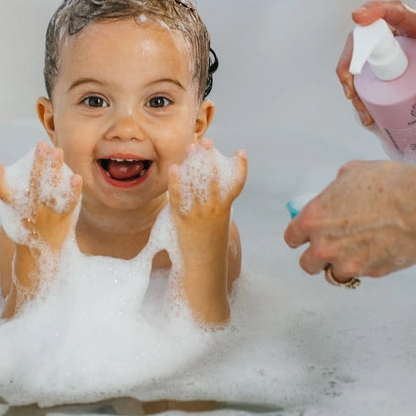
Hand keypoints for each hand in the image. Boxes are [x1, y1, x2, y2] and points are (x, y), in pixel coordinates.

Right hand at [0, 141, 81, 253]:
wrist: (40, 257)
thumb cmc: (29, 229)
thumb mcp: (18, 215)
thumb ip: (22, 195)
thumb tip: (34, 166)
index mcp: (16, 209)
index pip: (3, 193)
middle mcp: (30, 209)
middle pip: (32, 183)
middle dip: (37, 162)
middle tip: (41, 145)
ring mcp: (47, 213)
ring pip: (50, 189)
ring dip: (54, 169)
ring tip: (57, 151)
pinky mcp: (63, 218)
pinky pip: (69, 203)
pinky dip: (73, 191)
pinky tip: (76, 177)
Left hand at [167, 139, 246, 323]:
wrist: (204, 274)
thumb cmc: (211, 254)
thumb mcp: (218, 230)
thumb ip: (215, 212)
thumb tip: (208, 195)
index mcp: (225, 212)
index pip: (236, 185)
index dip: (240, 168)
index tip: (241, 153)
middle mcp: (214, 210)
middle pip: (213, 177)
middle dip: (210, 158)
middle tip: (207, 141)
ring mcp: (198, 214)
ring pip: (197, 183)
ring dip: (194, 163)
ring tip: (191, 147)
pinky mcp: (183, 220)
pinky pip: (178, 197)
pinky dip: (176, 182)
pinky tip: (174, 169)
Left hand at [284, 160, 415, 280]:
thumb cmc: (388, 183)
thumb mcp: (351, 173)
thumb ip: (335, 190)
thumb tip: (337, 195)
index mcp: (314, 219)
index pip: (292, 237)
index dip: (299, 236)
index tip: (305, 237)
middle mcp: (326, 245)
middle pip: (307, 264)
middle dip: (317, 257)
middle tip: (330, 248)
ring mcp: (348, 263)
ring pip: (334, 274)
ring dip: (341, 265)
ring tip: (355, 252)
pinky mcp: (372, 273)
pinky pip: (363, 274)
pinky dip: (367, 265)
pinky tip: (378, 249)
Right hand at [337, 0, 415, 125]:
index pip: (396, 12)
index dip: (375, 11)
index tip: (358, 17)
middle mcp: (404, 33)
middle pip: (367, 38)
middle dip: (352, 63)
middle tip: (352, 92)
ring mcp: (397, 47)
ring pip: (365, 56)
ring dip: (354, 81)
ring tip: (363, 111)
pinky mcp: (395, 61)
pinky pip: (372, 70)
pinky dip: (364, 89)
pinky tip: (369, 111)